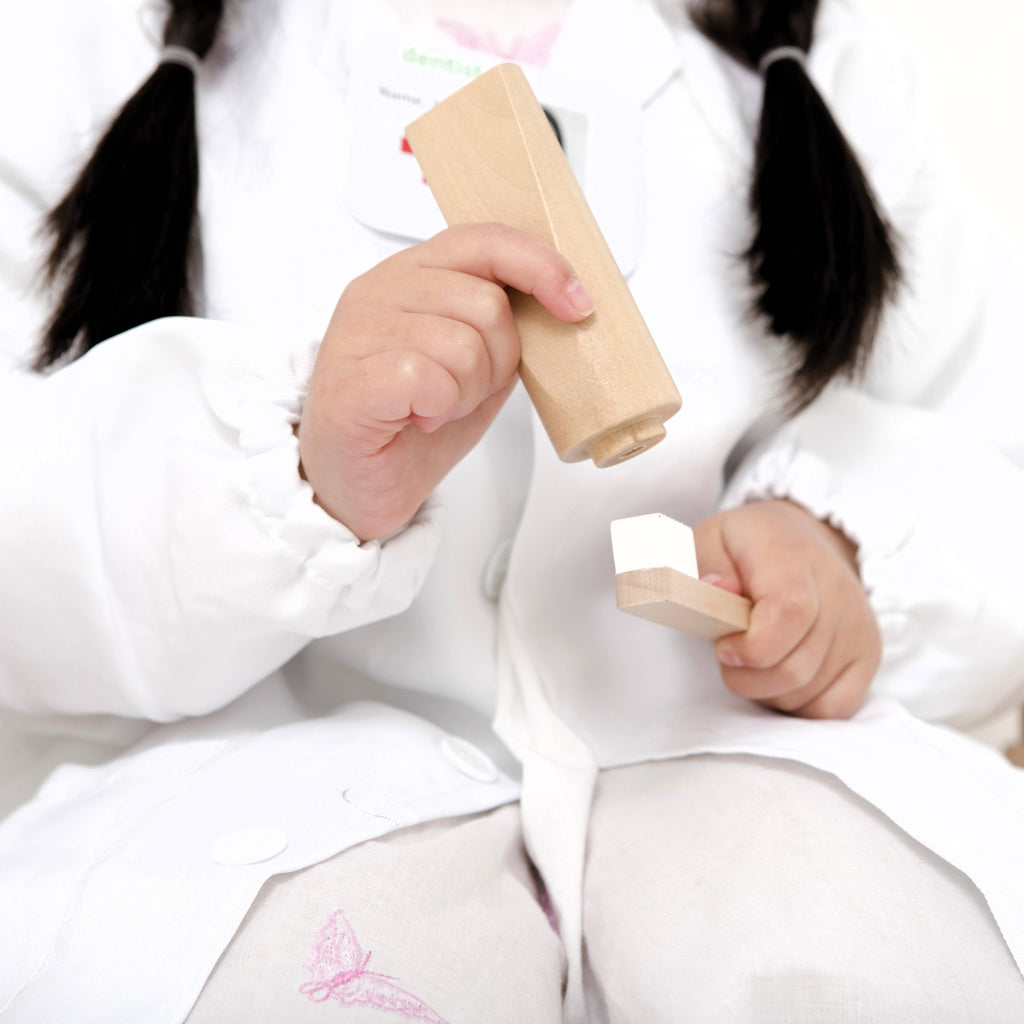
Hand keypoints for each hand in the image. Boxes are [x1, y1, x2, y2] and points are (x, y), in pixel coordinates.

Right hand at [299, 224, 592, 540]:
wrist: (357, 484)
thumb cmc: (411, 422)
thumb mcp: (475, 365)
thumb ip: (502, 329)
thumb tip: (561, 308)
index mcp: (412, 275)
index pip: (485, 241)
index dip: (541, 267)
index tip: (578, 306)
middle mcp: (381, 289)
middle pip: (486, 303)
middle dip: (497, 361)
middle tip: (465, 392)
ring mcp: (360, 330)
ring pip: (463, 344)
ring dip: (467, 392)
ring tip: (437, 408)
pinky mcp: (351, 378)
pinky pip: (429, 378)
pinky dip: (440, 408)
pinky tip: (418, 419)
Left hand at [694, 500, 880, 718]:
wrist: (799, 539)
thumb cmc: (747, 547)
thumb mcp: (711, 539)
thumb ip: (706, 564)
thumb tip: (717, 589)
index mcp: (791, 556)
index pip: (790, 614)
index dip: (752, 647)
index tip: (724, 647)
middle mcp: (836, 589)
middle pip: (795, 668)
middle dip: (746, 677)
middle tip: (729, 655)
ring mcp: (858, 624)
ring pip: (809, 693)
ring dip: (769, 691)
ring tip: (755, 660)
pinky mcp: (869, 651)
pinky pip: (833, 707)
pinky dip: (799, 704)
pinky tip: (781, 677)